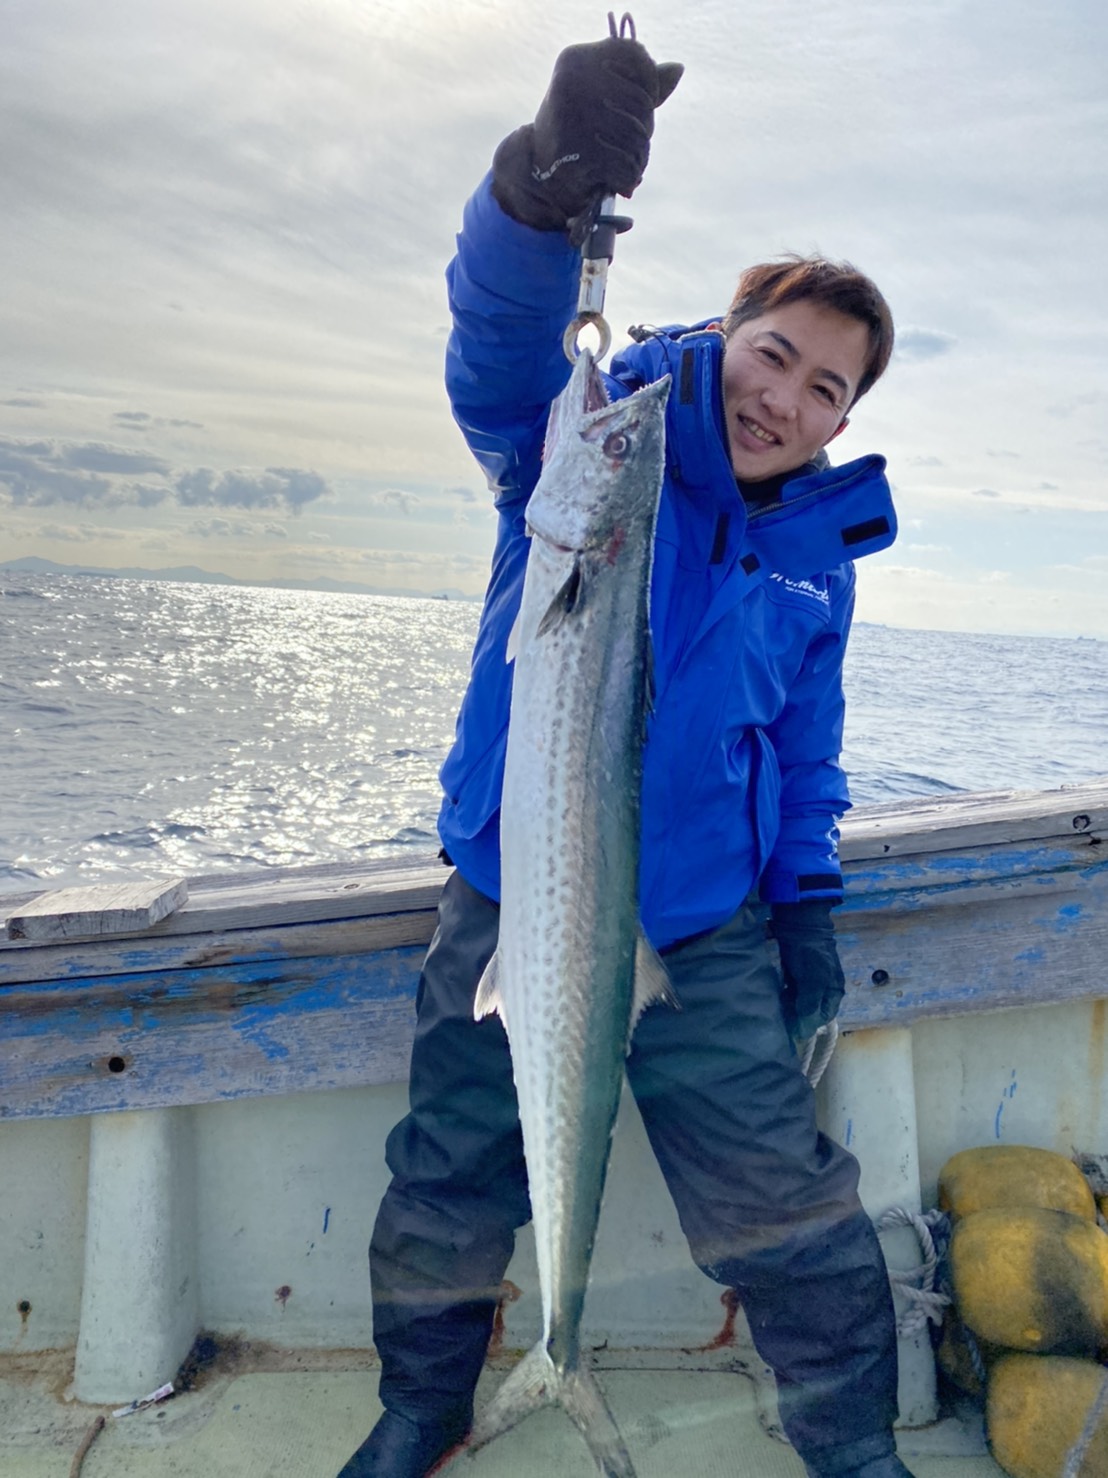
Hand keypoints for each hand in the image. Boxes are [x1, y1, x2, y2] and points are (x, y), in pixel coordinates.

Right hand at [492, 35, 682, 232]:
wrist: (535, 170)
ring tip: (631, 165)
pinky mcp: (577, 156)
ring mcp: (573, 120)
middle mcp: (572, 84)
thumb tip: (677, 70)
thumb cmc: (577, 128)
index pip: (635, 55)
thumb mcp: (602, 97)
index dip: (650, 79)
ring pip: (636, 137)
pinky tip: (623, 181)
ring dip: (640, 157)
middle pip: (640, 102)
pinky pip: (626, 166)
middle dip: (645, 128)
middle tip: (635, 144)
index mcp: (577, 60)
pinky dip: (630, 178)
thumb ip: (638, 84)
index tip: (647, 99)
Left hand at [771, 901, 845, 1043]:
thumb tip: (804, 1028)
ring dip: (790, 1008)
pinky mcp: (799, 972)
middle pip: (812, 1010)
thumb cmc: (808, 952)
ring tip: (775, 1012)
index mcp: (833, 991)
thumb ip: (809, 1004)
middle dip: (797, 1017)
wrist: (800, 921)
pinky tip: (775, 999)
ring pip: (801, 1001)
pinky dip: (786, 997)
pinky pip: (793, 991)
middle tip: (779, 1022)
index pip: (822, 1018)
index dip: (807, 1025)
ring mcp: (812, 979)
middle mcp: (825, 988)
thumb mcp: (812, 980)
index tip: (789, 1030)